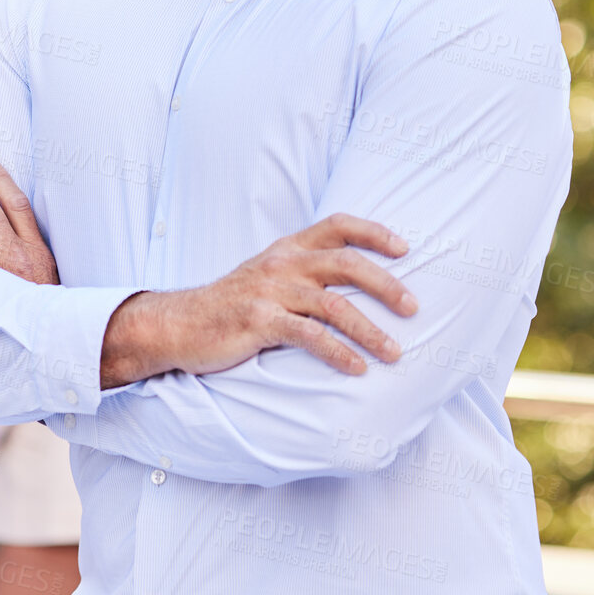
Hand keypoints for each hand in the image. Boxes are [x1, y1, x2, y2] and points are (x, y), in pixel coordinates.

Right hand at [99, 214, 418, 388]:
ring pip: (334, 305)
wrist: (179, 324)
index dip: (373, 232)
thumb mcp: (267, 276)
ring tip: (395, 353)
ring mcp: (269, 292)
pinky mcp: (258, 322)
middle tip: (414, 308)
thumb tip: (358, 285)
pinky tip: (357, 369)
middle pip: (346, 263)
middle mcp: (282, 264)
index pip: (337, 225)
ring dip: (371, 331)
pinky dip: (338, 353)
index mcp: (287, 248)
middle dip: (386, 285)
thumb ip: (305, 272)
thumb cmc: (231, 305)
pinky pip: (308, 336)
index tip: (405, 248)